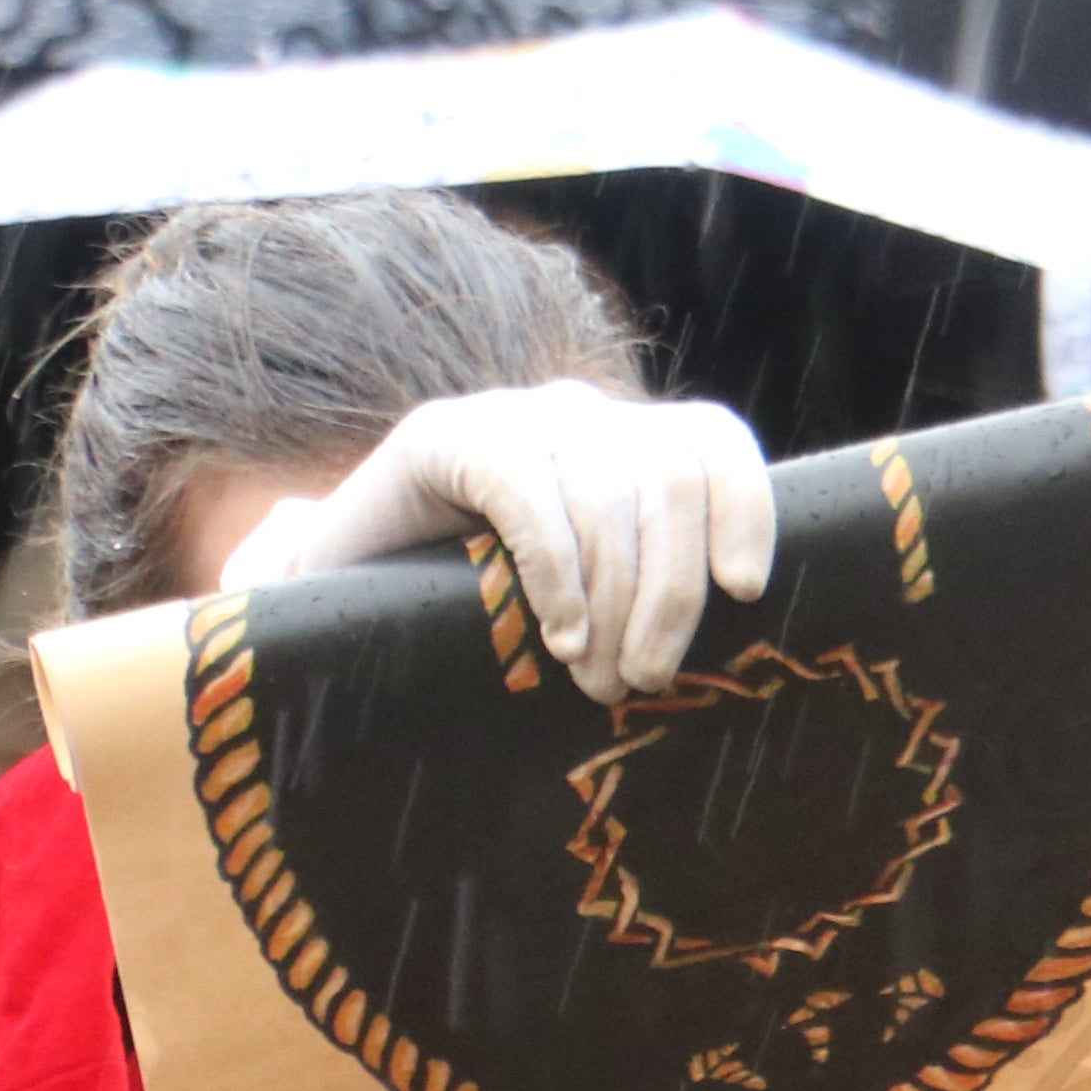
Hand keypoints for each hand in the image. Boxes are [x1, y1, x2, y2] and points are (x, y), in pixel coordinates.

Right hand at [222, 382, 775, 702]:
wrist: (344, 578)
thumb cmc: (484, 591)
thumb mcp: (587, 575)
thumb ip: (647, 572)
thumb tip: (740, 620)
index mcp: (628, 434)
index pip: (714, 444)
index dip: (746, 511)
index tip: (746, 591)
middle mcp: (582, 410)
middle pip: (669, 489)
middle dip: (670, 597)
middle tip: (650, 678)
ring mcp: (515, 415)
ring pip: (607, 503)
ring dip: (615, 607)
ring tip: (601, 679)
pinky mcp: (450, 434)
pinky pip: (531, 501)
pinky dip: (557, 578)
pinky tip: (563, 638)